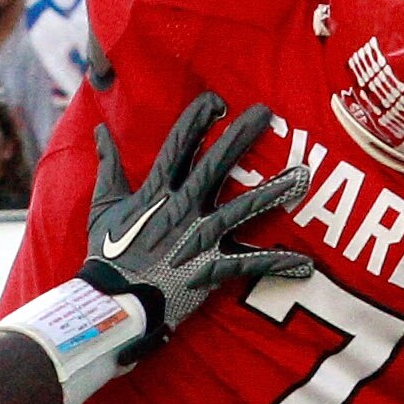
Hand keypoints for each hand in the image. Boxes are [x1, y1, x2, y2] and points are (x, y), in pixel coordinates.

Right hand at [69, 95, 316, 346]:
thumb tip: (98, 132)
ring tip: (303, 176)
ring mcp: (199, 238)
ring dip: (273, 192)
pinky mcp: (210, 268)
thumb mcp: (101, 206)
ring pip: (242, 208)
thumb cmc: (106, 255)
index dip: (197, 120)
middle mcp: (181, 208)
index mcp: (155, 192)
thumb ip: (107, 166)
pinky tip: (305, 263)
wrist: (111, 303)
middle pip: (216, 165)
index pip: (179, 146)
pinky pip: (249, 264)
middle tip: (266, 112)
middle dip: (241, 136)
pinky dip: (276, 264)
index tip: (217, 101)